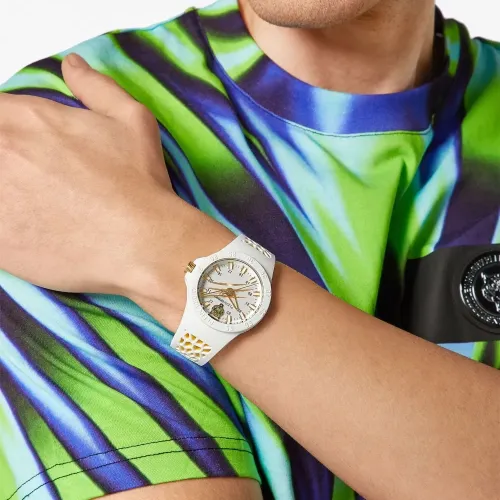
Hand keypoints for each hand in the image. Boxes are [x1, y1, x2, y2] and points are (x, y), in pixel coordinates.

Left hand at [0, 53, 231, 326]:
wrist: (143, 244)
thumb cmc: (139, 185)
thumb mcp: (132, 121)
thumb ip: (95, 87)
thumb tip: (73, 65)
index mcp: (24, 119)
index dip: (14, 133)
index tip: (32, 153)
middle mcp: (0, 153)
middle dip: (11, 164)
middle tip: (38, 184)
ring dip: (9, 193)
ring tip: (37, 207)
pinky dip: (8, 224)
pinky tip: (34, 229)